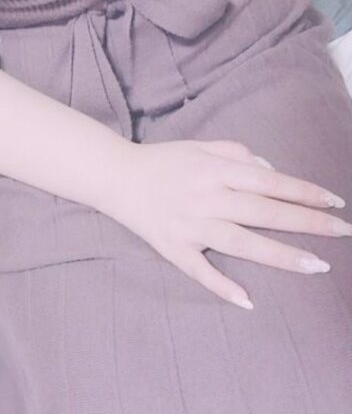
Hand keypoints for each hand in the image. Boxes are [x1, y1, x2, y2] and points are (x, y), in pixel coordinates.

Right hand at [108, 138, 348, 308]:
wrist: (117, 177)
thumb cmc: (164, 160)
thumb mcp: (200, 145)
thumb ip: (237, 153)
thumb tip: (270, 171)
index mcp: (215, 170)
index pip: (269, 181)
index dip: (303, 191)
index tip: (334, 202)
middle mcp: (206, 197)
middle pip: (263, 212)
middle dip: (306, 222)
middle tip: (342, 232)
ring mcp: (190, 225)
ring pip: (241, 243)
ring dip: (279, 254)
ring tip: (315, 265)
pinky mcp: (173, 248)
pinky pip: (200, 270)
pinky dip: (221, 285)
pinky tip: (247, 300)